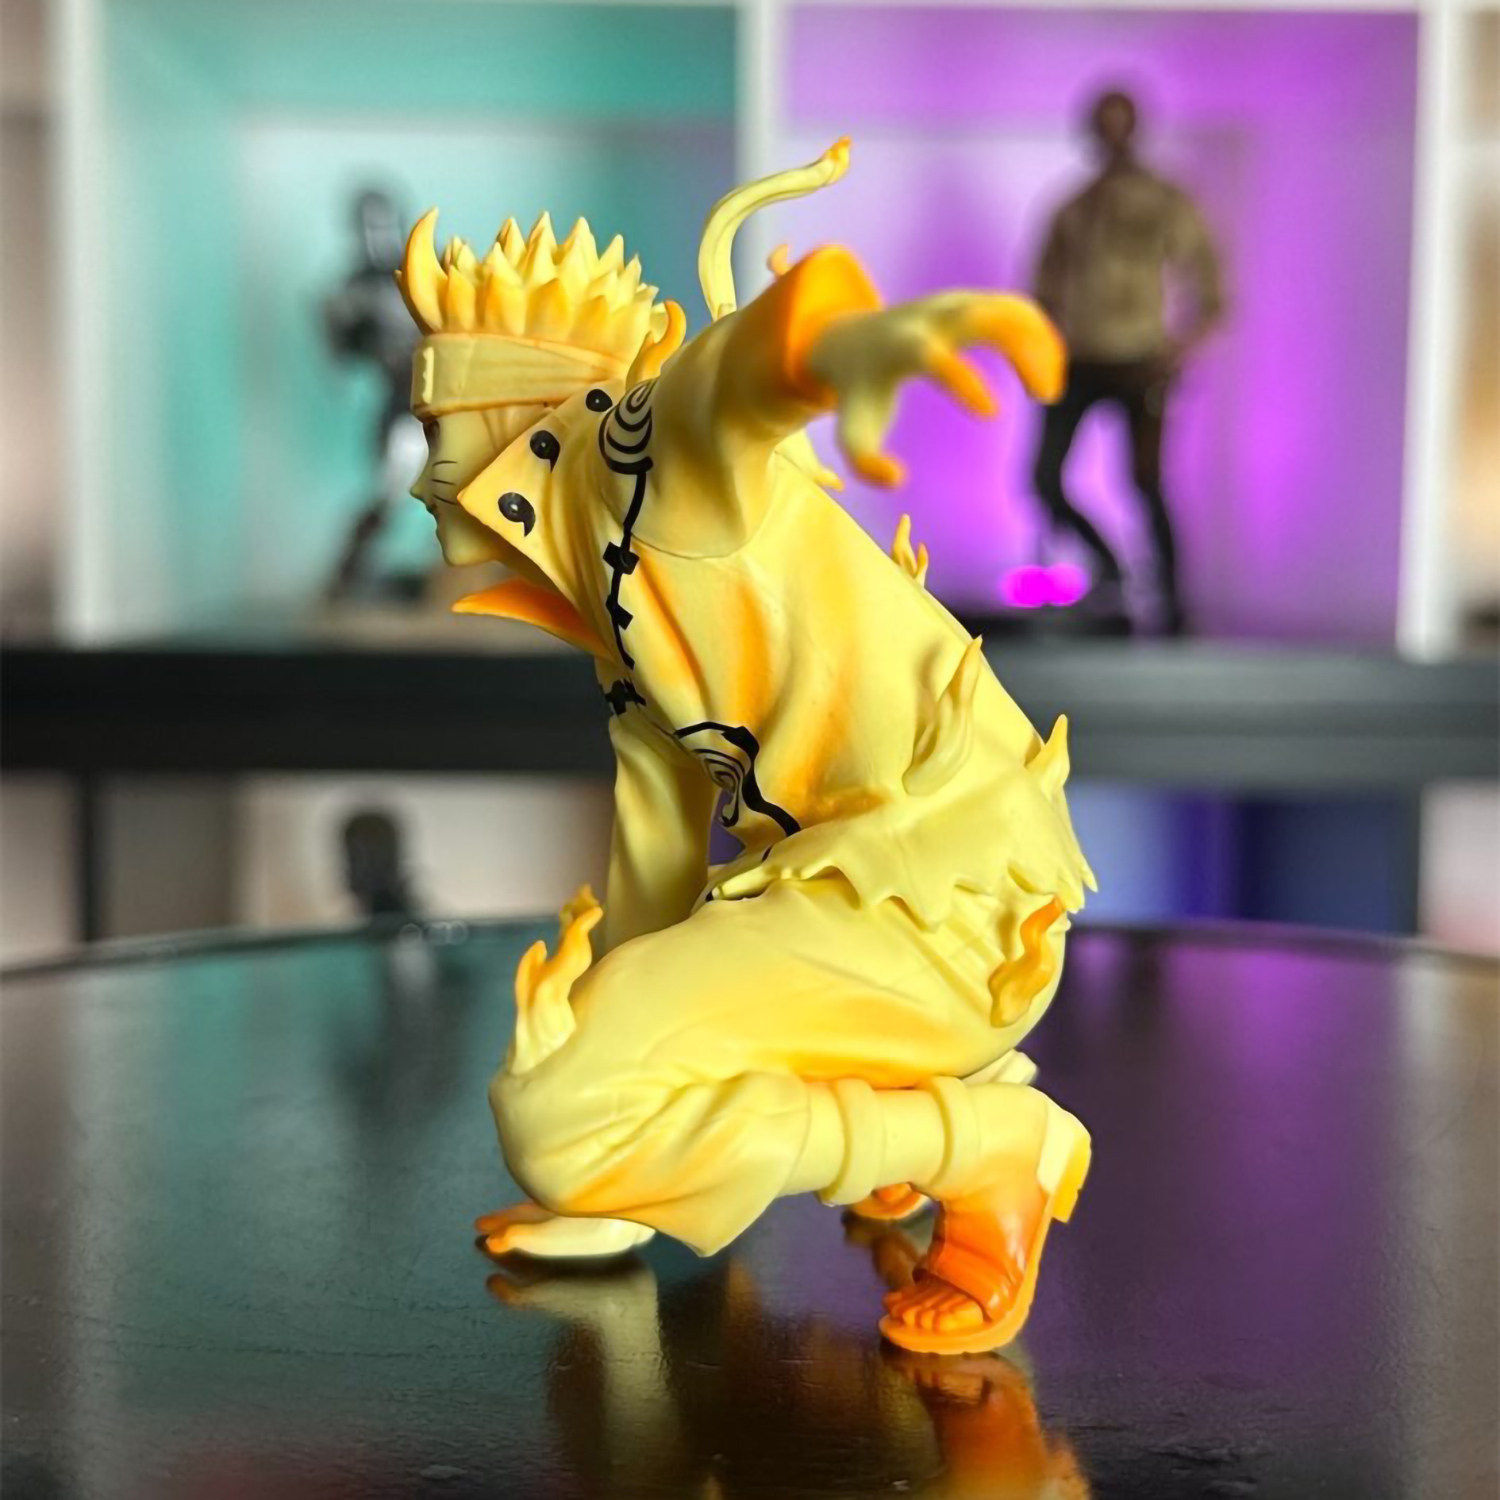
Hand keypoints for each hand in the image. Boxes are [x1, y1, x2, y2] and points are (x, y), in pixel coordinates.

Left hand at [803, 292, 1064, 486]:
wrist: (851, 340)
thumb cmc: (858, 396)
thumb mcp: (851, 434)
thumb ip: (864, 465)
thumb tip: (899, 479)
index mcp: (898, 347)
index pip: (933, 357)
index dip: (963, 382)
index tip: (990, 414)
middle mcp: (929, 317)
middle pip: (984, 318)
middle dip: (1021, 350)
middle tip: (1046, 397)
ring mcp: (953, 303)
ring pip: (1008, 310)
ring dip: (1039, 344)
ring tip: (1048, 393)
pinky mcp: (970, 301)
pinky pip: (1015, 309)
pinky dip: (1038, 336)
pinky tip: (1049, 373)